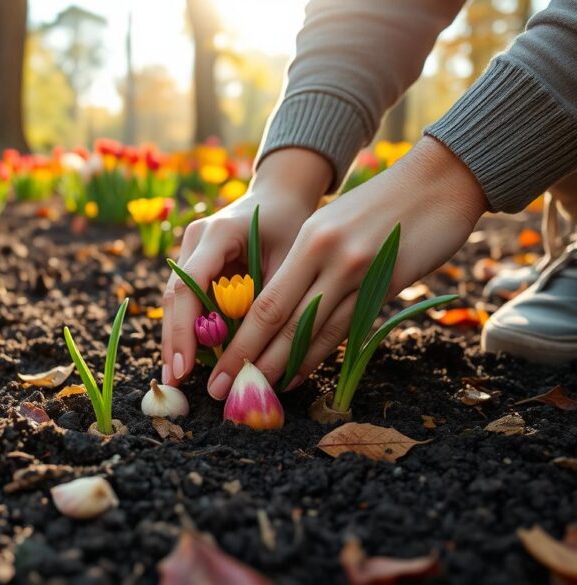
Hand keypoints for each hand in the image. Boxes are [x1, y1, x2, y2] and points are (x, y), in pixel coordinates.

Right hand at [161, 147, 331, 386]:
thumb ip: (271, 301)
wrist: (281, 193)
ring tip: (177, 376)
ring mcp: (190, 248)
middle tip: (174, 381)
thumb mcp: (290, 260)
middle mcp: (195, 238)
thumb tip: (261, 354)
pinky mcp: (194, 260)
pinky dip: (188, 326)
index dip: (184, 330)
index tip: (184, 366)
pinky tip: (188, 356)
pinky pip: (186, 298)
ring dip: (176, 337)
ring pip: (175, 300)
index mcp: (218, 232)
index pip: (189, 286)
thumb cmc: (293, 223)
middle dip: (173, 341)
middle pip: (174, 296)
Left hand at [207, 137, 488, 398]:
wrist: (441, 181)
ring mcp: (359, 270)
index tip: (216, 362)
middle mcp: (326, 253)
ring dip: (282, 365)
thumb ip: (306, 261)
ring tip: (256, 390)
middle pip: (279, 317)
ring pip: (312, 329)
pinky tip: (299, 374)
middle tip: (221, 389)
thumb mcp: (332, 223)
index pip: (264, 297)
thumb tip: (272, 309)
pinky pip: (348, 328)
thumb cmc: (382, 204)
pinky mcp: (390, 283)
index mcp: (306, 238)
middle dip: (247, 357)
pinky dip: (320, 354)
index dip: (238, 336)